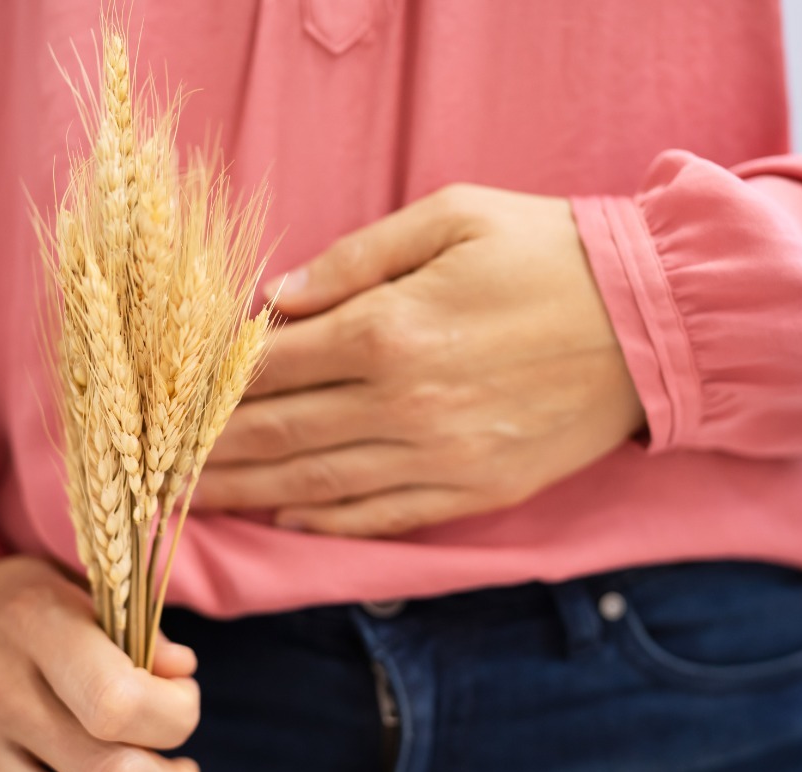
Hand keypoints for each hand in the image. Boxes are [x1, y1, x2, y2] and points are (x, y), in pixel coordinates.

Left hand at [194, 183, 643, 536]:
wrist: (655, 322)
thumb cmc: (549, 254)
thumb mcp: (451, 217)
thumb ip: (354, 259)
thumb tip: (277, 301)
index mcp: (389, 329)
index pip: (270, 367)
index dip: (207, 386)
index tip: (161, 397)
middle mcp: (404, 404)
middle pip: (278, 434)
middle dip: (205, 451)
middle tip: (146, 464)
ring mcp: (439, 459)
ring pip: (316, 487)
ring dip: (245, 496)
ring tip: (187, 503)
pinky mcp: (474, 493)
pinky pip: (381, 520)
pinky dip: (323, 525)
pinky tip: (282, 520)